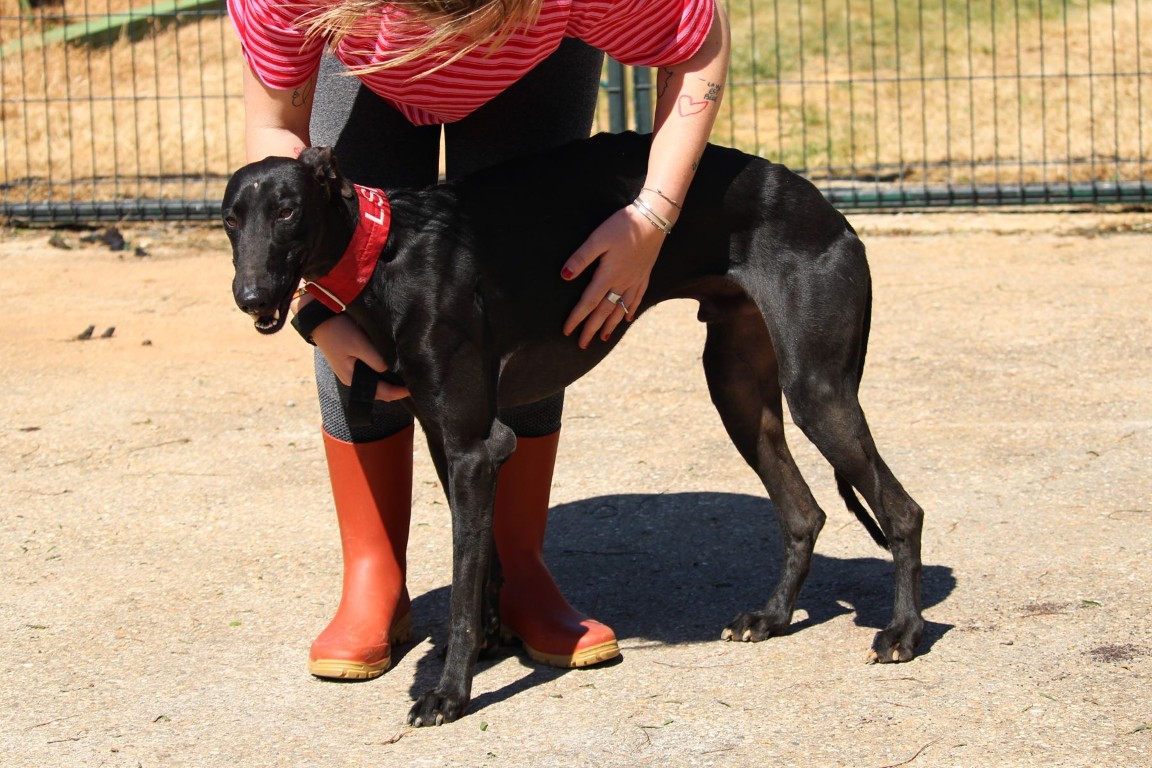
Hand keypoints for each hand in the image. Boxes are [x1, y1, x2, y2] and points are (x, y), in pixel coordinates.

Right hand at [311, 313, 410, 400]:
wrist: (319, 320)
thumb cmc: (338, 331)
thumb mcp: (359, 344)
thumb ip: (375, 360)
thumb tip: (389, 370)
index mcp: (353, 379)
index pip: (382, 393)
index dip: (400, 392)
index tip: (416, 387)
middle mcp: (353, 380)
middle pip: (380, 392)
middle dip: (398, 390)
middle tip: (416, 384)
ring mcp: (352, 373)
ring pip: (377, 384)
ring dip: (391, 383)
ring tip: (408, 377)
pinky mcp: (352, 364)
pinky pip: (372, 375)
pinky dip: (384, 376)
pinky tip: (394, 368)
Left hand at [560, 205, 664, 348]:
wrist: (654, 219)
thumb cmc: (623, 226)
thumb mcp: (597, 239)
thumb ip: (581, 258)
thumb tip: (564, 276)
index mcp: (608, 275)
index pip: (588, 302)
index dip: (577, 318)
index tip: (567, 331)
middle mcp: (622, 282)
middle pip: (604, 311)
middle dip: (592, 328)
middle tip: (582, 345)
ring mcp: (635, 280)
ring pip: (621, 309)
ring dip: (610, 325)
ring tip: (602, 338)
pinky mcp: (645, 275)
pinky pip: (637, 299)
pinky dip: (630, 311)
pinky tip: (628, 319)